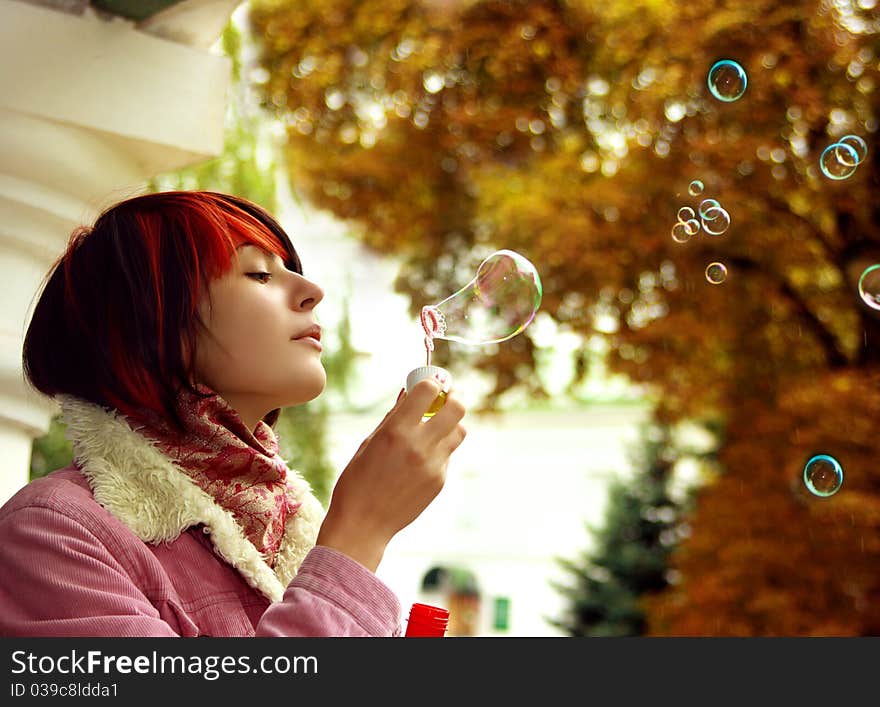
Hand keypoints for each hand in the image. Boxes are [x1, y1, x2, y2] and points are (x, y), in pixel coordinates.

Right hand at [315, 378, 466, 571]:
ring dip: (449, 425)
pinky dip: (438, 450)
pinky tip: (418, 462)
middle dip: (453, 398)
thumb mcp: (369, 443)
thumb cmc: (356, 482)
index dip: (431, 382)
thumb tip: (408, 392)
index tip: (428, 384)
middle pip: (457, 408)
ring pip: (459, 431)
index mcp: (396, 431)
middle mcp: (419, 445)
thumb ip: (393, 417)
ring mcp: (434, 465)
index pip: (428, 390)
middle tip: (444, 400)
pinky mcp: (440, 481)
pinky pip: (447, 455)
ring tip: (432, 430)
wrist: (362, 526)